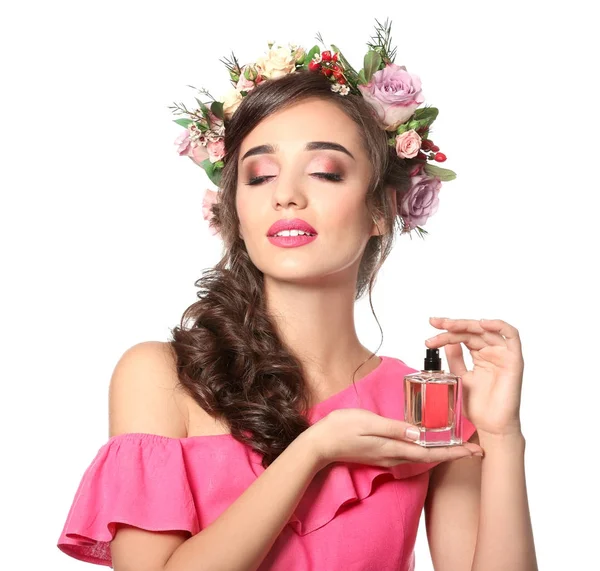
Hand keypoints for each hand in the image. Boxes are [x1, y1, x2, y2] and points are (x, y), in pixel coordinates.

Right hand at [306, 408, 483, 470]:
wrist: (320, 444)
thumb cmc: (341, 429)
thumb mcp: (367, 422)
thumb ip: (393, 428)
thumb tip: (418, 433)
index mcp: (393, 448)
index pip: (430, 452)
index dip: (453, 451)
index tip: (473, 450)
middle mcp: (393, 456)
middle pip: (429, 456)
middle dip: (453, 452)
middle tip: (474, 448)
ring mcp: (387, 456)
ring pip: (420, 455)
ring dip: (440, 451)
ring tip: (457, 444)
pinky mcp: (381, 453)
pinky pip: (409, 453)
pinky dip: (425, 448)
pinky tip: (427, 442)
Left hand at [426, 317, 524, 437]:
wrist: (490, 426)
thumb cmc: (477, 406)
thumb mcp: (458, 377)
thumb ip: (455, 359)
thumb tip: (446, 341)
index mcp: (480, 355)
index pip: (462, 336)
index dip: (445, 331)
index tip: (429, 332)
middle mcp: (492, 352)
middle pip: (472, 330)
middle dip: (452, 325)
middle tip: (435, 323)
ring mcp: (503, 355)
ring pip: (486, 330)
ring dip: (466, 324)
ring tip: (448, 325)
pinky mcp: (514, 360)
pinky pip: (512, 336)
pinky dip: (498, 325)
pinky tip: (482, 323)